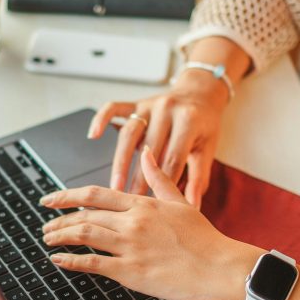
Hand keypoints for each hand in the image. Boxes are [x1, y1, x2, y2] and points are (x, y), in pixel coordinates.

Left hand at [41, 147, 259, 299]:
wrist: (219, 265)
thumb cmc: (202, 237)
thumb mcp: (180, 201)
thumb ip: (159, 177)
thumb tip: (146, 153)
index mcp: (142, 204)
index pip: (94, 194)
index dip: (66, 195)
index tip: (49, 199)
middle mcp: (132, 221)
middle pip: (84, 215)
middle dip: (59, 219)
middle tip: (46, 225)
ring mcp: (130, 246)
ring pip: (84, 235)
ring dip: (60, 236)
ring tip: (47, 239)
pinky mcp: (131, 271)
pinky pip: (93, 263)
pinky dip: (71, 261)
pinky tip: (58, 260)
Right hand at [87, 69, 227, 207]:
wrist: (201, 92)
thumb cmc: (204, 124)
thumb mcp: (207, 149)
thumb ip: (199, 178)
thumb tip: (193, 207)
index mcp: (188, 121)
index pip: (173, 158)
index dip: (163, 185)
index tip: (155, 207)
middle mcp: (167, 110)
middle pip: (149, 150)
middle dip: (139, 180)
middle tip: (131, 204)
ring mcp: (149, 105)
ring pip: (129, 134)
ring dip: (120, 162)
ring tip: (114, 186)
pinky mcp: (136, 103)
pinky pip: (113, 108)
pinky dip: (101, 119)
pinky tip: (92, 136)